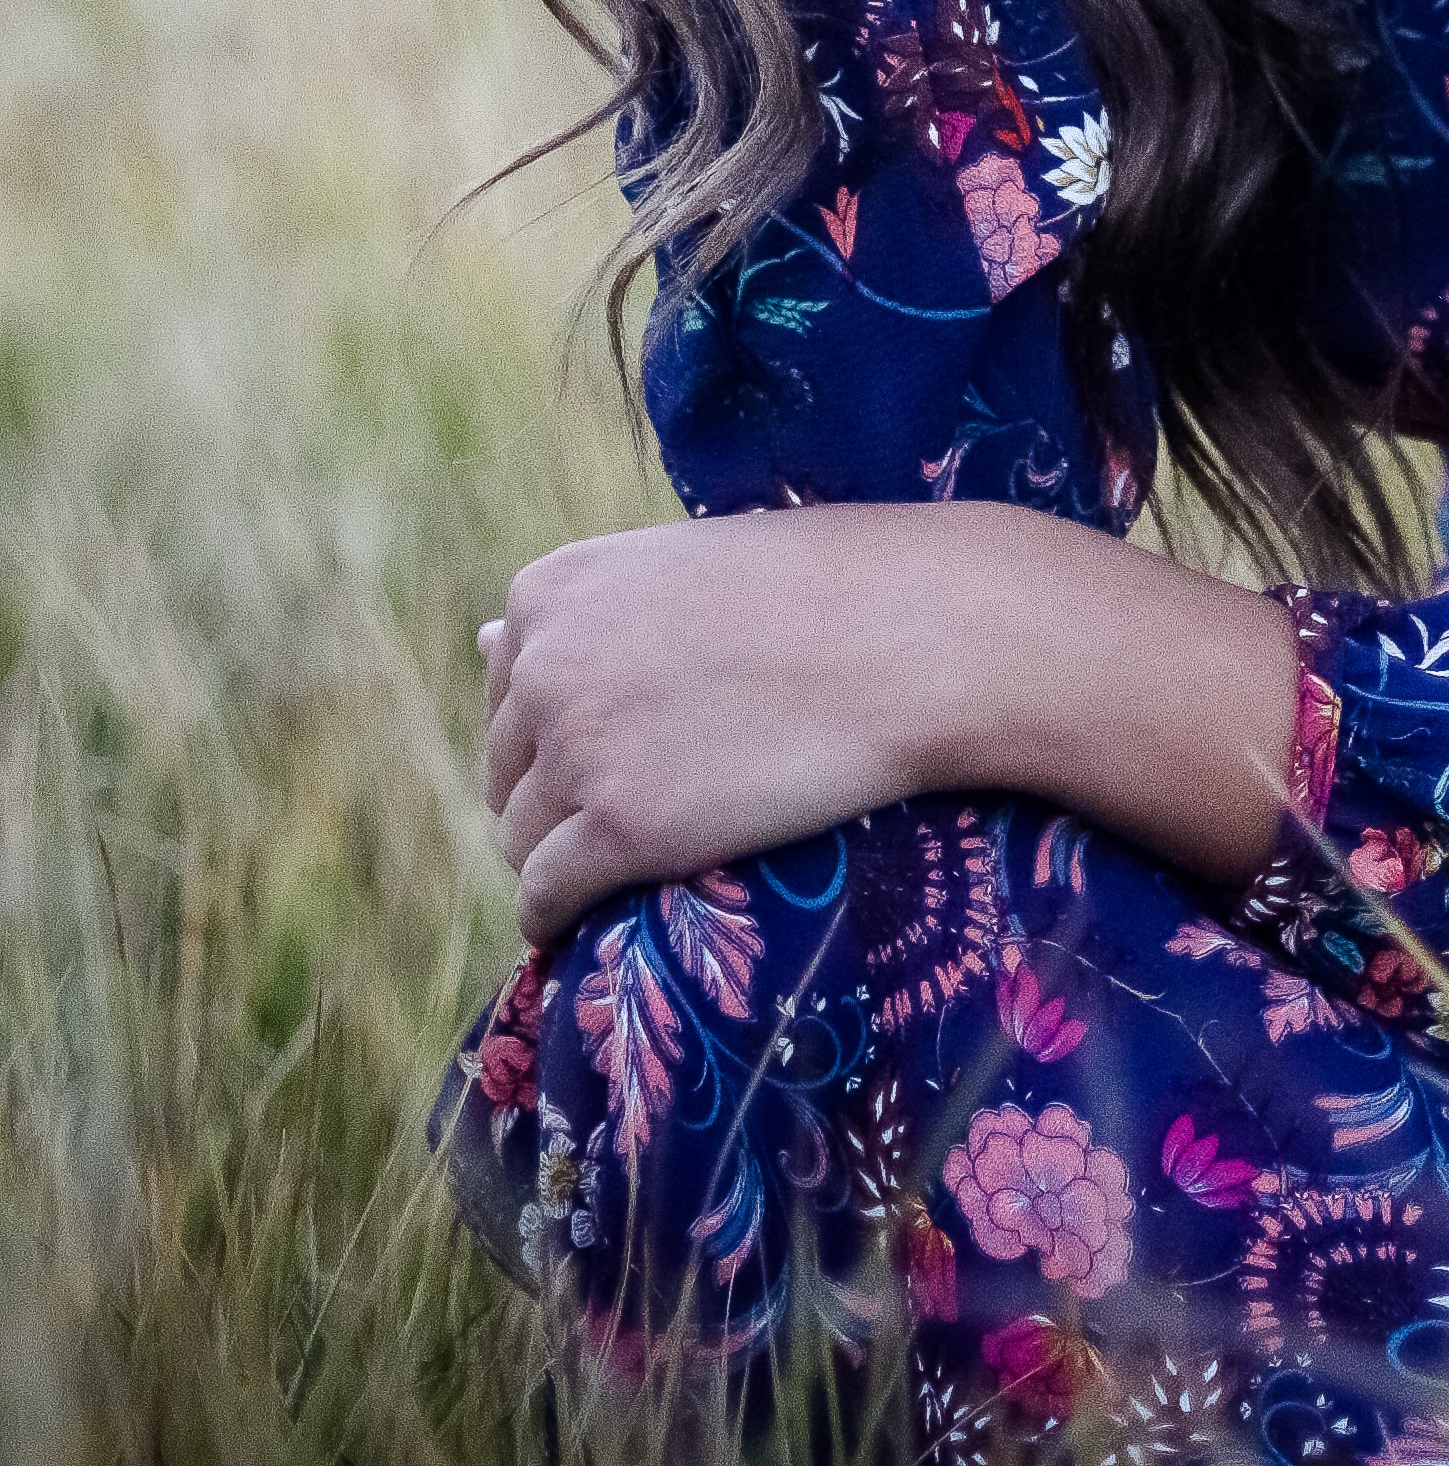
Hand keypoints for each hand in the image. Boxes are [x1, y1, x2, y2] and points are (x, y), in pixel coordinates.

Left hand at [478, 504, 1298, 946]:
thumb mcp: (688, 571)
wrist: (920, 635)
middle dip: (557, 796)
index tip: (633, 743)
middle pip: (507, 767)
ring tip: (636, 866)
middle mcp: (543, 664)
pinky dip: (559, 920)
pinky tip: (592, 924)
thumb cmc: (826, 590)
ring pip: (520, 840)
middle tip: (644, 812)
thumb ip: (589, 613)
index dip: (567, 725)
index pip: (507, 685)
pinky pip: (546, 899)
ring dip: (563, 859)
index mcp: (553, 588)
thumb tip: (481, 646)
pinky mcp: (616, 830)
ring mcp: (575, 748)